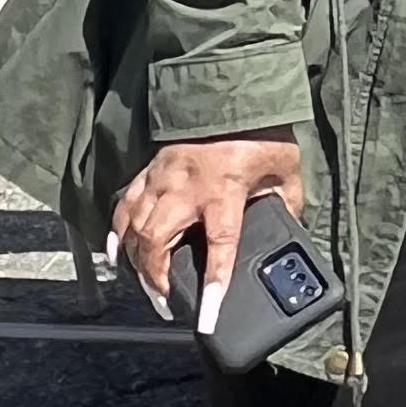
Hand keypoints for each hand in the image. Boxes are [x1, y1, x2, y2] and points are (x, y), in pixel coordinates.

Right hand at [109, 133, 302, 330]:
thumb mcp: (285, 168)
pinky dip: (116, 233)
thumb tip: (289, 232)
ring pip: (134, 230)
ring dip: (137, 263)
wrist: (231, 90)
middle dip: (156, 280)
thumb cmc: (260, 130)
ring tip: (148, 287)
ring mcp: (161, 179)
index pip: (219, 247)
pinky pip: (123, 206)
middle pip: (156, 243)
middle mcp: (185, 189)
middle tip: (167, 303)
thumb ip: (286, 203)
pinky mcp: (148, 171)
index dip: (213, 285)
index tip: (206, 317)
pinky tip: (116, 254)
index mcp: (224, 190)